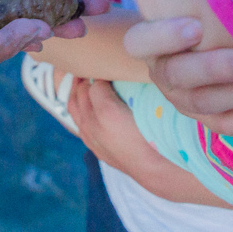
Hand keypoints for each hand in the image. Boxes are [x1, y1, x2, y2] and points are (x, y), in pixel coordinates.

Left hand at [68, 77, 230, 206]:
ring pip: (74, 105)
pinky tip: (84, 101)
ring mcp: (90, 135)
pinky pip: (77, 120)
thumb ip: (138, 86)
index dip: (103, 70)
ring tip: (83, 78)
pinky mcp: (92, 145)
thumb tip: (140, 65)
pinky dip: (78, 107)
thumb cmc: (158, 133)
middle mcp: (93, 124)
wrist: (155, 169)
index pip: (96, 81)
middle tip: (95, 65)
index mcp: (107, 112)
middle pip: (81, 91)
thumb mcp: (154, 104)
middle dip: (86, 77)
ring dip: (77, 90)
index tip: (109, 63)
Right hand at [123, 17, 232, 135]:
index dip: (165, 36)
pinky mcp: (209, 116)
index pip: (140, 42)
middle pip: (177, 77)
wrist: (220, 31)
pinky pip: (226, 126)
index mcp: (150, 39)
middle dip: (215, 68)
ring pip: (204, 105)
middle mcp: (162, 71)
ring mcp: (184, 98)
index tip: (197, 24)